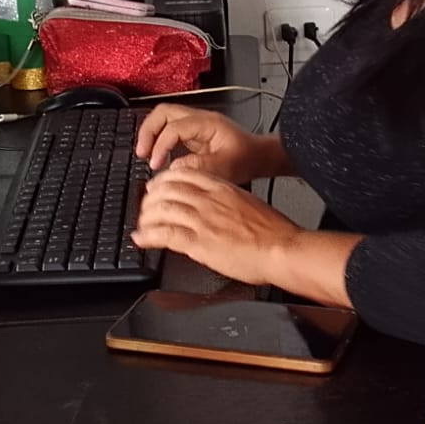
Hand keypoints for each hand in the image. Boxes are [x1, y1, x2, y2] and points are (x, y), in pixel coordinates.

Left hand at [132, 168, 299, 285]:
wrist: (282, 249)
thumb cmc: (273, 232)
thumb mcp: (248, 203)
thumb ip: (227, 201)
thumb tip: (214, 208)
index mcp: (222, 188)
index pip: (182, 174)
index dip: (163, 180)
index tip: (157, 188)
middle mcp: (209, 200)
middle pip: (166, 189)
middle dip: (150, 199)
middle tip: (146, 208)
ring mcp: (203, 220)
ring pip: (161, 209)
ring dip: (146, 217)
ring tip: (142, 225)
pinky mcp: (199, 243)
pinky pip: (165, 234)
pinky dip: (147, 236)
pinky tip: (142, 239)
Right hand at [135, 104, 269, 182]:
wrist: (259, 157)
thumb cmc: (248, 159)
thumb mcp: (227, 167)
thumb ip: (200, 167)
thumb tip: (173, 167)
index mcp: (208, 123)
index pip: (174, 126)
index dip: (161, 144)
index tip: (156, 163)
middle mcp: (199, 119)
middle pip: (163, 112)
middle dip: (148, 131)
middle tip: (141, 152)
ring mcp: (195, 125)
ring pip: (164, 118)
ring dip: (151, 133)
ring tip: (145, 153)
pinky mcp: (193, 134)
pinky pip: (169, 130)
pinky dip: (158, 140)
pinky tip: (156, 155)